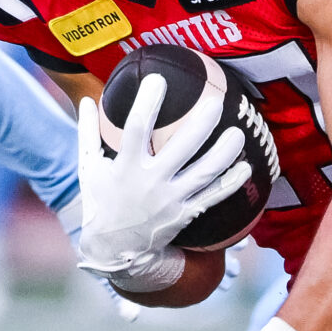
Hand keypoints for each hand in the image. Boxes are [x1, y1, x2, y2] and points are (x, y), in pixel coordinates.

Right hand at [73, 74, 250, 293]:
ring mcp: (170, 200)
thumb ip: (87, 133)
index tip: (158, 79)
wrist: (115, 251)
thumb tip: (85, 101)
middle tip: (217, 102)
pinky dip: (231, 183)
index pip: (136, 129)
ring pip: (204, 173)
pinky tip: (246, 166)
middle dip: (201, 124)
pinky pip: (213, 197)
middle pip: (180, 149)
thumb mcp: (87, 168)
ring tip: (239, 132)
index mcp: (125, 167)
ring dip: (224, 152)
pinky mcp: (184, 214)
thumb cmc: (101, 203)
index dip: (148, 103)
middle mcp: (150, 183)